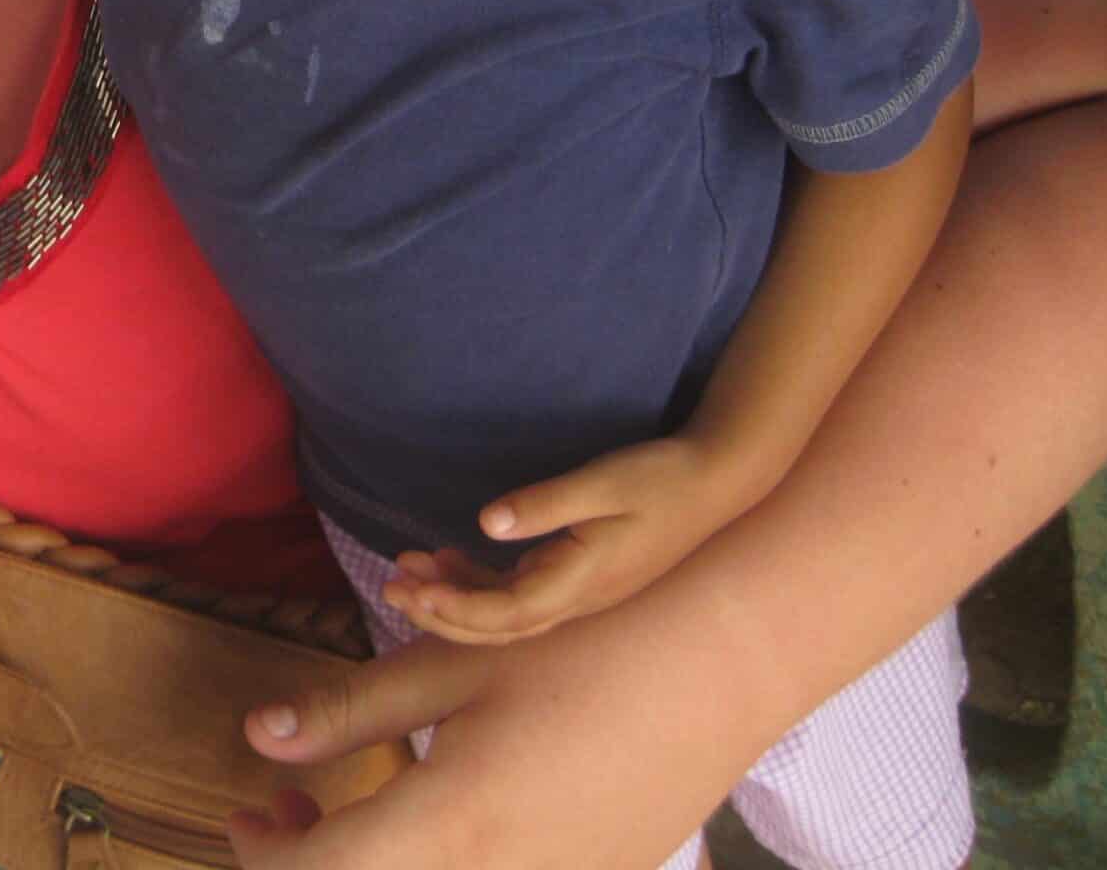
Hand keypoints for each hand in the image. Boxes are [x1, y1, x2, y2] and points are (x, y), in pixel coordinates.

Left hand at [229, 621, 748, 869]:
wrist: (717, 668)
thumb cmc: (577, 651)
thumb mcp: (450, 666)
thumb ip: (347, 710)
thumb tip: (258, 736)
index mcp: (451, 827)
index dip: (266, 853)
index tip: (247, 814)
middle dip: (309, 862)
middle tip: (280, 813)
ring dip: (373, 863)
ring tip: (350, 810)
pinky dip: (438, 860)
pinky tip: (431, 813)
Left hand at [385, 436, 748, 643]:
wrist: (716, 480)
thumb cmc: (660, 478)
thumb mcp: (601, 483)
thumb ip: (544, 504)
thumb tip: (485, 522)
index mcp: (583, 581)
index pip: (506, 614)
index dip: (456, 608)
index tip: (413, 588)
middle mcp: (579, 597)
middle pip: (498, 627)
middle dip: (440, 612)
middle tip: (390, 586)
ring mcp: (580, 590)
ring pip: (505, 611)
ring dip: (454, 594)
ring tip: (405, 569)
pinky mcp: (579, 573)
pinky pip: (520, 590)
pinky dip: (481, 580)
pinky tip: (447, 557)